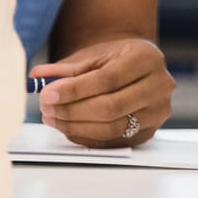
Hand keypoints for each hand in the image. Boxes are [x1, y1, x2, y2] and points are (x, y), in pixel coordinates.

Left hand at [32, 38, 173, 146]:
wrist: (134, 67)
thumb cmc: (113, 59)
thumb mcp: (92, 56)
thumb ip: (65, 69)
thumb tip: (37, 77)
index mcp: (148, 58)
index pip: (108, 79)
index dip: (75, 90)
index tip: (48, 94)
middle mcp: (159, 86)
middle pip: (112, 107)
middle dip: (73, 110)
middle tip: (46, 107)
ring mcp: (157, 113)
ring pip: (112, 128)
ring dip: (76, 126)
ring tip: (53, 117)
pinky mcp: (148, 133)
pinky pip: (112, 141)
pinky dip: (85, 136)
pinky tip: (67, 127)